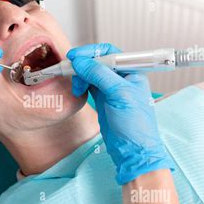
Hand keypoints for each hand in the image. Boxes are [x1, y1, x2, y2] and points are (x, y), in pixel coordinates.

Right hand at [67, 43, 173, 184]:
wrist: (132, 151)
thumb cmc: (134, 124)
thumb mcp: (119, 94)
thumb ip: (99, 75)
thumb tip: (80, 61)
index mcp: (132, 72)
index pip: (109, 52)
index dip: (91, 52)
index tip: (74, 56)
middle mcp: (122, 78)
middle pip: (98, 61)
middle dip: (83, 65)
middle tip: (69, 71)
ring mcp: (111, 89)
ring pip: (91, 73)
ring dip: (80, 76)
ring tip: (76, 88)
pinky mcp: (103, 100)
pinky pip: (89, 85)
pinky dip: (81, 85)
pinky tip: (78, 91)